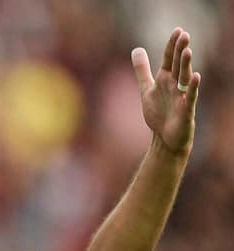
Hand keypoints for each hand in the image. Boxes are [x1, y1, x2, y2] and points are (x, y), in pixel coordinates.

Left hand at [132, 27, 199, 156]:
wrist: (164, 138)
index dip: (172, 46)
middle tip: (184, 35)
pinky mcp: (186, 110)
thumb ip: (142, 70)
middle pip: (178, 65)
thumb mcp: (147, 89)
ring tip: (187, 51)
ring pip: (184, 78)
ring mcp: (181, 96)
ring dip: (186, 65)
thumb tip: (136, 49)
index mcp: (166, 79)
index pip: (169, 59)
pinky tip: (195, 76)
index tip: (178, 30)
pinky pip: (190, 97)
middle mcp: (175, 85)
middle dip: (180, 51)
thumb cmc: (159, 112)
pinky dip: (192, 87)